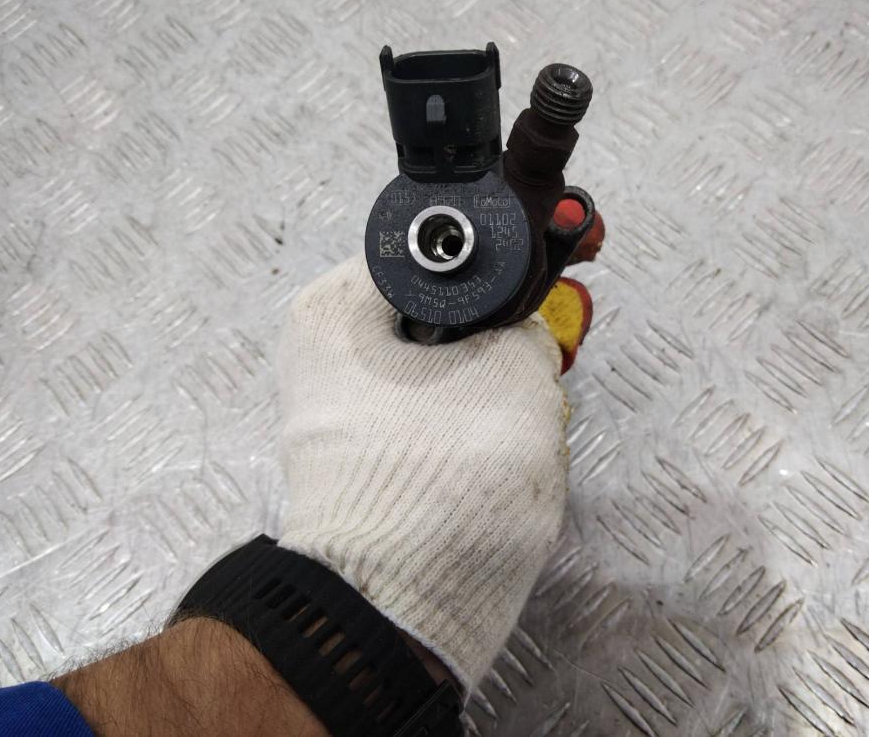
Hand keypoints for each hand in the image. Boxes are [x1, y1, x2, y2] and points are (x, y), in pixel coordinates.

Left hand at [278, 258, 572, 692]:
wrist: (400, 612)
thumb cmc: (447, 474)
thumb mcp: (515, 372)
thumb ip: (524, 328)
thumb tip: (516, 337)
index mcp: (335, 308)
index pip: (435, 257)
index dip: (502, 272)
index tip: (548, 290)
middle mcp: (320, 354)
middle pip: (439, 320)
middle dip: (497, 346)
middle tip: (537, 365)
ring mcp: (338, 415)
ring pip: (445, 378)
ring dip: (491, 396)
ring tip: (517, 424)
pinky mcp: (364, 466)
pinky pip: (434, 426)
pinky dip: (471, 435)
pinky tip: (496, 459)